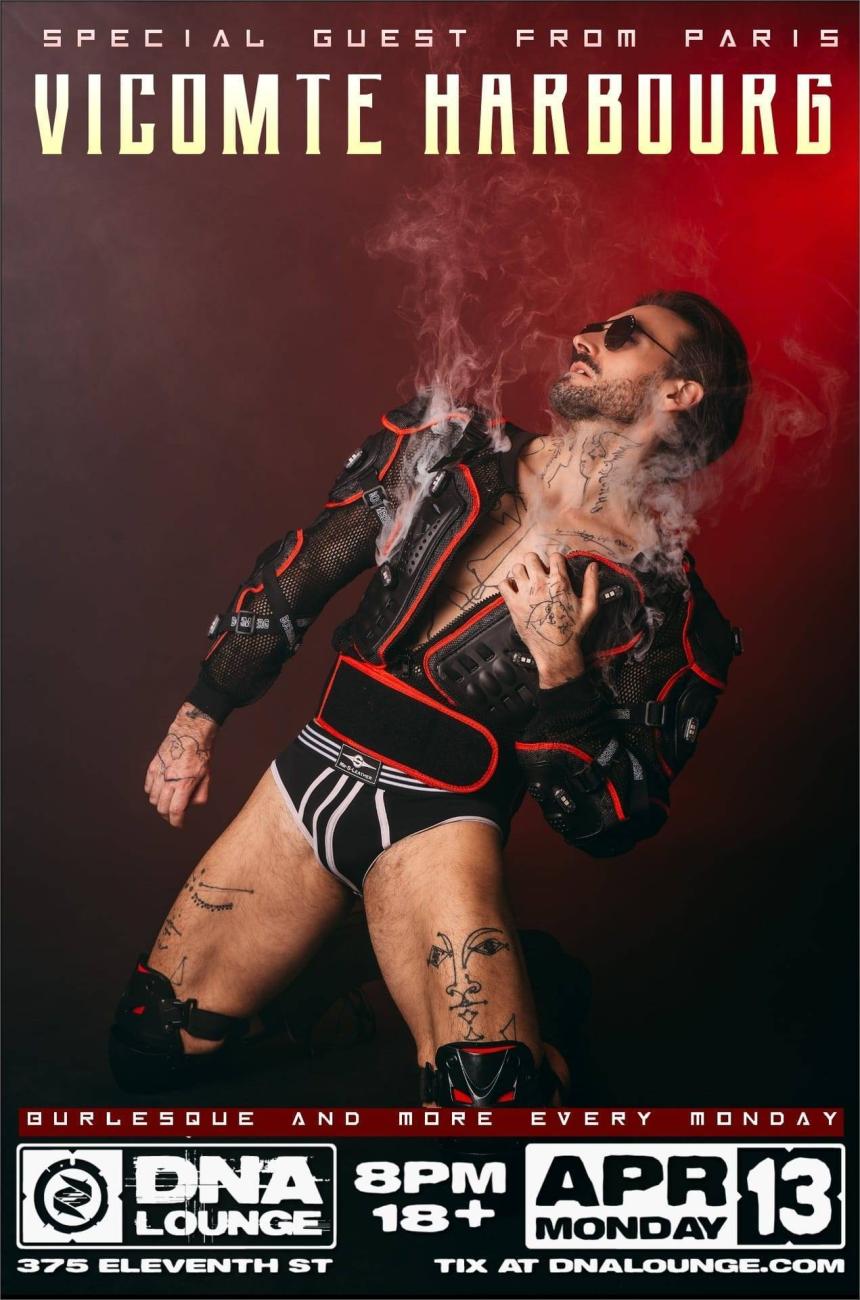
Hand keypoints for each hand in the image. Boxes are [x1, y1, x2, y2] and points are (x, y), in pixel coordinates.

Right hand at [144, 704, 216, 827]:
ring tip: (169, 801)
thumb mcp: (207, 776)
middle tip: (174, 817)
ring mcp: (158, 773)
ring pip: (153, 799)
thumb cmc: (201, 754)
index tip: (179, 825)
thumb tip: (191, 806)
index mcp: (184, 784)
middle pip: (162, 808)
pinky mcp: (152, 767)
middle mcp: (169, 781)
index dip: (176, 822)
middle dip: (168, 816)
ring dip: (160, 804)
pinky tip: (161, 790)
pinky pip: (148, 787)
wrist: (189, 734)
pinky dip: (152, 793)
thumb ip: (200, 795)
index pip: (175, 811)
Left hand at [498, 552, 599, 687]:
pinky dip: (507, 584)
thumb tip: (593, 565)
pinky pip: (503, 584)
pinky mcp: (513, 604)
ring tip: (526, 581)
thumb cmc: (573, 631)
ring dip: (521, 572)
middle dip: (535, 562)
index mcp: (560, 582)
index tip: (555, 569)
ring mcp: (525, 593)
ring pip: (516, 568)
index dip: (555, 561)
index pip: (554, 556)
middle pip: (531, 557)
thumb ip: (592, 583)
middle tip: (538, 573)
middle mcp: (540, 584)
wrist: (556, 651)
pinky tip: (515, 590)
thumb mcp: (590, 606)